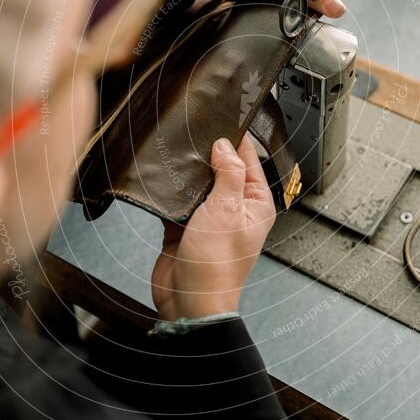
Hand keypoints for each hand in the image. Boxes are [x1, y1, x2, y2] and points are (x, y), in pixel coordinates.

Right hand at [151, 135, 275, 321]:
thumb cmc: (217, 266)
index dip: (236, 139)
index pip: (248, 160)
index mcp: (256, 203)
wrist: (189, 301)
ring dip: (188, 173)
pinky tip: (163, 180)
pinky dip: (171, 192)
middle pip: (222, 169)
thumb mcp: (227, 210)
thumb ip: (228, 173)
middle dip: (208, 154)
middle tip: (194, 132)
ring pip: (199, 184)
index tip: (223, 118)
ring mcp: (210, 218)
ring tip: (177, 153)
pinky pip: (179, 200)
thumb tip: (225, 145)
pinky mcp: (187, 226)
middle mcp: (235, 208)